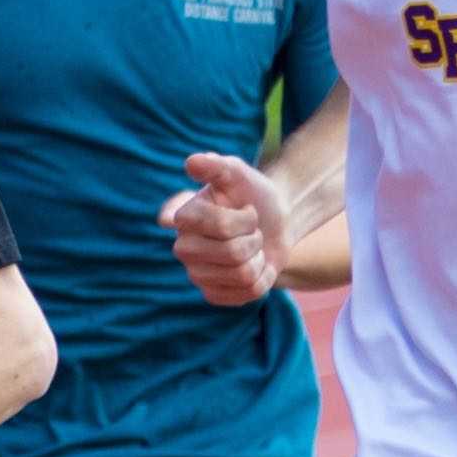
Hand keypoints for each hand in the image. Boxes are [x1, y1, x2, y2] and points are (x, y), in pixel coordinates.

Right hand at [167, 148, 302, 304]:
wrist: (272, 221)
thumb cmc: (252, 194)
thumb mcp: (238, 174)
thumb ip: (216, 166)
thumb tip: (192, 162)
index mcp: (184, 217)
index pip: (222, 226)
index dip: (246, 219)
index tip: (246, 209)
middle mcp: (183, 247)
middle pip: (233, 253)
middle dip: (254, 239)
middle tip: (251, 231)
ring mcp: (196, 274)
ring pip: (243, 275)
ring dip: (259, 258)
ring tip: (252, 247)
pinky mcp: (212, 294)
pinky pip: (248, 293)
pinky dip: (262, 278)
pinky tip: (253, 265)